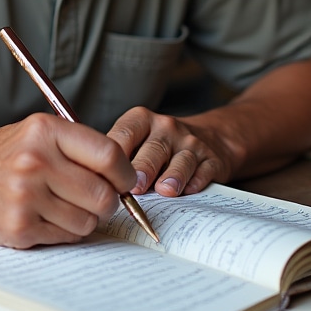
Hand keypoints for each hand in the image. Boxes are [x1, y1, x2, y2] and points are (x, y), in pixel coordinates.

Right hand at [0, 113, 137, 248]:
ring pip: (88, 221)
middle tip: (99, 200)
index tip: (125, 181)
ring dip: (85, 219)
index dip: (125, 173)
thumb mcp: (36, 133)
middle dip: (109, 202)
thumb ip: (78, 146)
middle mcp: (35, 161)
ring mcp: (26, 197)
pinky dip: (65, 231)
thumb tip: (127, 175)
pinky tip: (47, 217)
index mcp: (44, 131)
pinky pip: (66, 237)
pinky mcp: (19, 227)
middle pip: (103, 194)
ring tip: (66, 207)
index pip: (108, 155)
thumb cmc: (3, 156)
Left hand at [107, 107, 237, 197]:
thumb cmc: (159, 145)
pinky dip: (197, 181)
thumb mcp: (136, 140)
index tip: (107, 175)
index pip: (125, 133)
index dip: (115, 156)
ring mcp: (191, 143)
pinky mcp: (211, 160)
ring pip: (181, 160)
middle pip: (153, 149)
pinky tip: (191, 190)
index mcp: (141, 120)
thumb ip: (119, 156)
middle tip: (134, 187)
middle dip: (143, 168)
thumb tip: (99, 183)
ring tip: (165, 191)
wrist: (208, 139)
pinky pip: (204, 170)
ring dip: (173, 176)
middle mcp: (167, 128)